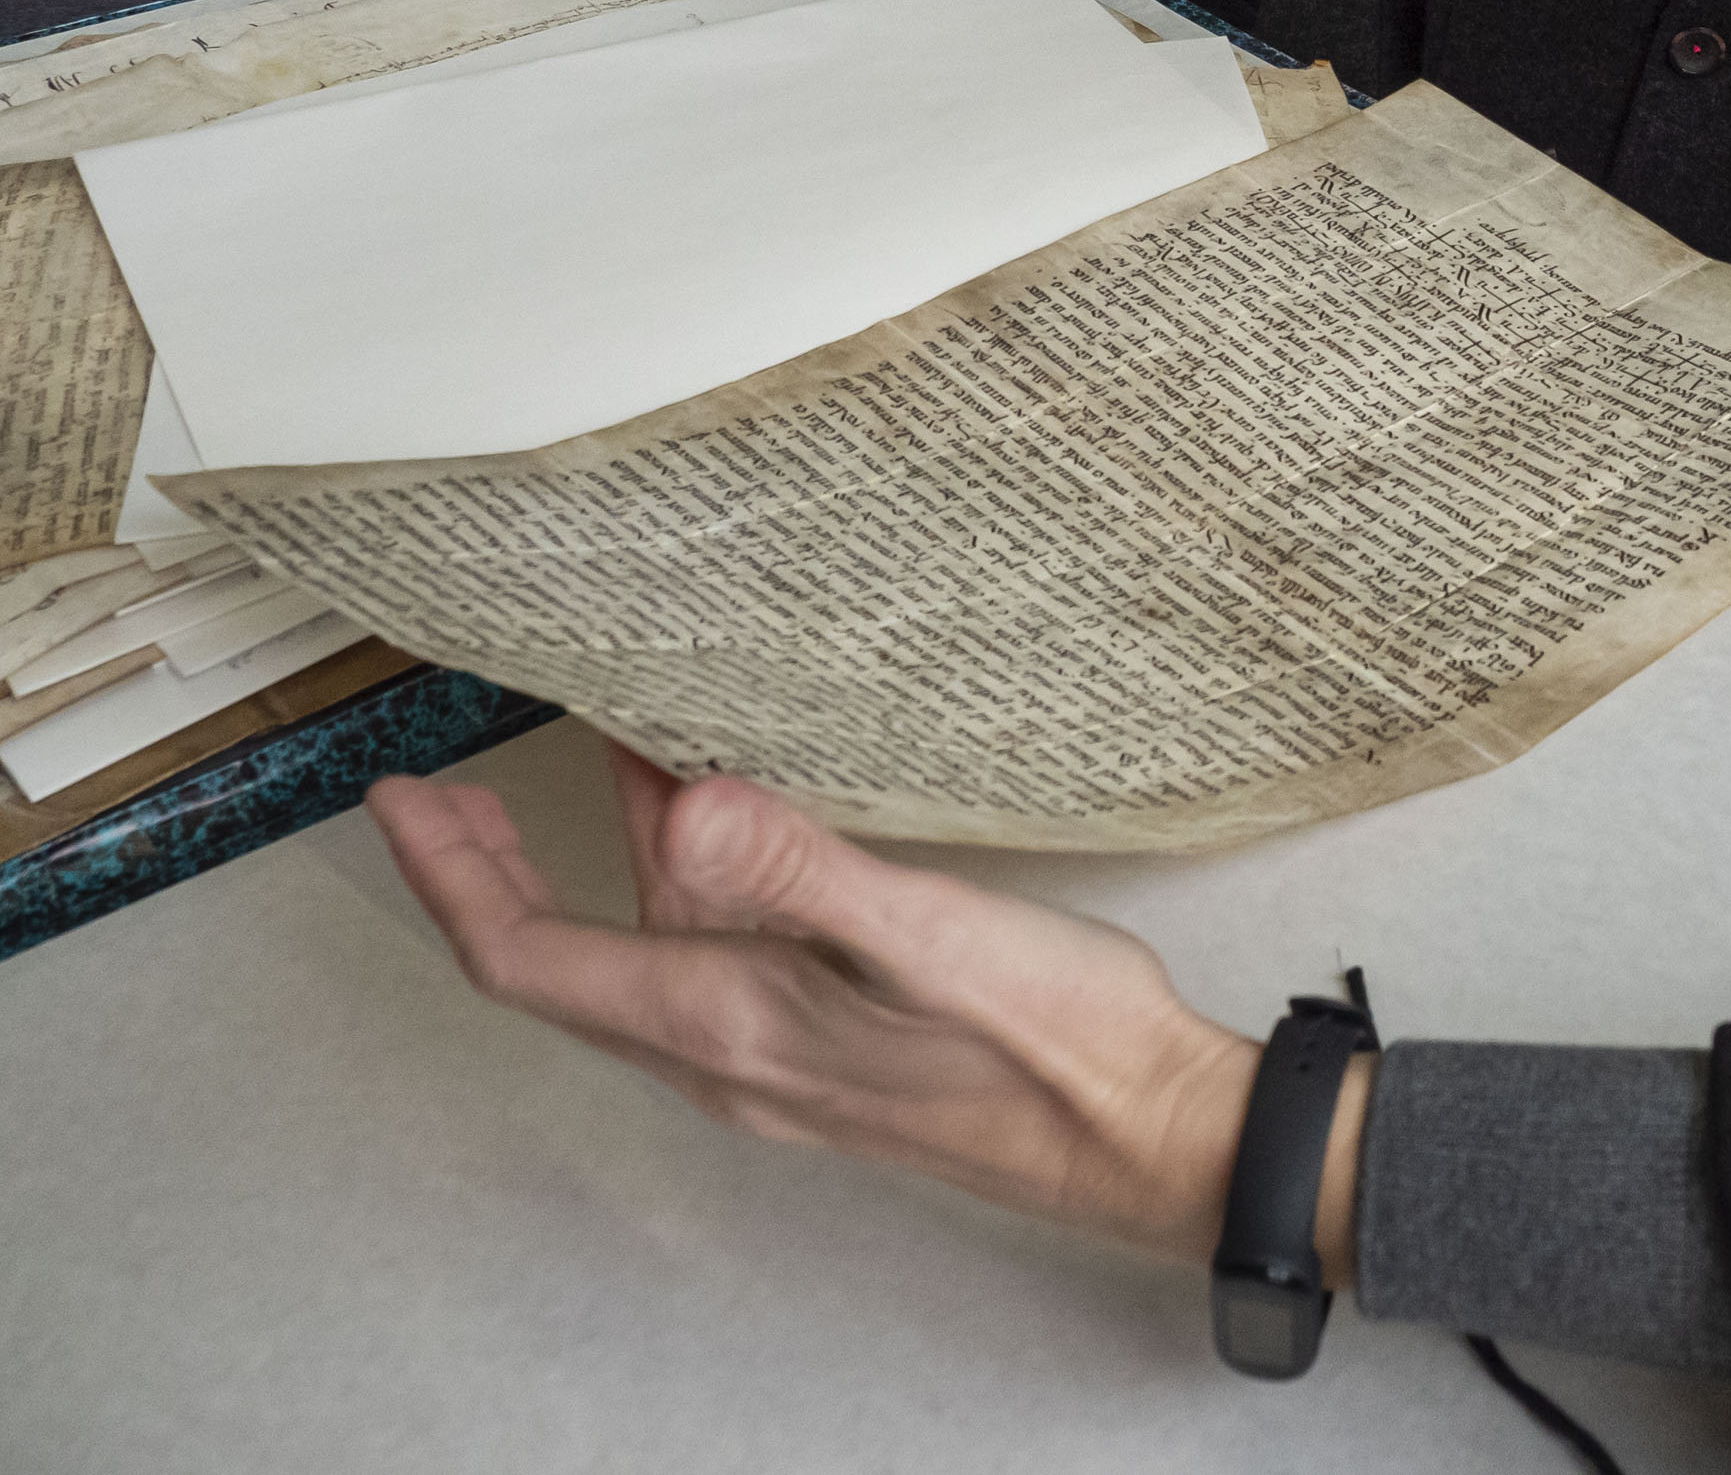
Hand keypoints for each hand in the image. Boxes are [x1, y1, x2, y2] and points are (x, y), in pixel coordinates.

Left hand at [369, 744, 1362, 1272]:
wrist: (1150, 1137)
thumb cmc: (1058, 1048)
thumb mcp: (933, 936)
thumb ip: (802, 871)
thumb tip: (684, 804)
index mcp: (732, 1023)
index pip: (533, 956)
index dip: (450, 876)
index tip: (403, 798)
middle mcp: (732, 1055)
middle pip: (561, 966)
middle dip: (488, 877)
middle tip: (444, 795)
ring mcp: (780, 1058)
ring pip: (642, 958)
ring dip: (593, 870)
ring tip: (599, 770)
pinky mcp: (832, 1046)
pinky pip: (712, 964)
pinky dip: (681, 888)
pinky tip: (731, 836)